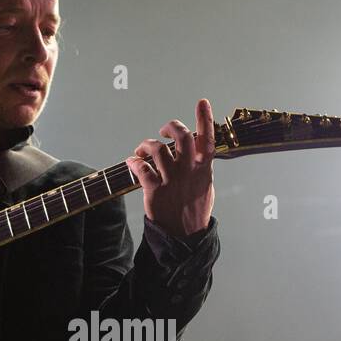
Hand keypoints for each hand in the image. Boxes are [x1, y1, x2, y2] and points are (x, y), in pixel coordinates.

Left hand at [125, 98, 215, 239]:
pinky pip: (141, 169)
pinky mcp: (155, 191)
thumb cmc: (195, 211)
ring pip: (157, 150)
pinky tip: (131, 163)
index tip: (202, 102)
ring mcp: (171, 180)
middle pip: (181, 137)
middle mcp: (188, 171)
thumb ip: (202, 166)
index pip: (208, 138)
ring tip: (142, 151)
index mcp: (204, 169)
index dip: (206, 118)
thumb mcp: (206, 187)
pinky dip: (133, 162)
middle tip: (162, 131)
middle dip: (170, 127)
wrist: (184, 237)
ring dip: (146, 145)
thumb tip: (199, 150)